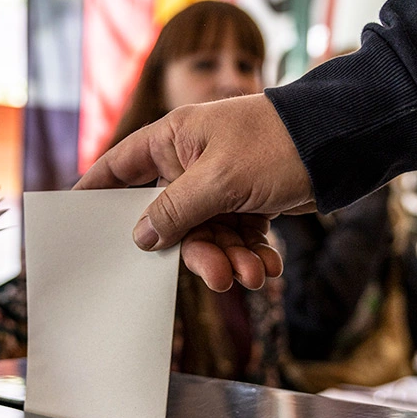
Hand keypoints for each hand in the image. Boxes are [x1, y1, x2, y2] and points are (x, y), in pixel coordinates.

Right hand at [73, 93, 312, 291]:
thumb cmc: (276, 144)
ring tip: (255, 274)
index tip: (73, 218)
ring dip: (231, 260)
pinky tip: (269, 267)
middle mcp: (192, 162)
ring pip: (209, 235)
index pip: (120, 167)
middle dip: (198, 252)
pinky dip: (251, 256)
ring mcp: (221, 184)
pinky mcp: (250, 202)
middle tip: (220, 276)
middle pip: (172, 220)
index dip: (96, 191)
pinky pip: (237, 238)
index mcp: (173, 140)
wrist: (343, 142)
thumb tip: (140, 237)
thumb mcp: (219, 179)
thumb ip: (176, 210)